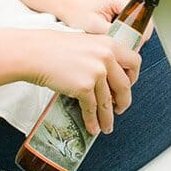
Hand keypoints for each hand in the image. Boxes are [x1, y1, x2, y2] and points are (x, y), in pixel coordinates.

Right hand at [24, 29, 141, 135]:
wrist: (35, 53)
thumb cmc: (53, 48)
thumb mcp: (85, 43)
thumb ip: (100, 55)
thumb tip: (107, 75)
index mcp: (109, 43)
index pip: (134, 62)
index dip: (133, 77)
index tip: (128, 86)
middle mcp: (106, 57)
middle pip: (124, 86)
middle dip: (124, 101)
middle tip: (120, 109)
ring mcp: (96, 72)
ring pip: (108, 101)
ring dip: (107, 117)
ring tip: (106, 126)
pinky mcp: (84, 86)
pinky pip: (92, 108)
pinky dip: (92, 120)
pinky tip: (92, 127)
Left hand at [60, 0, 155, 44]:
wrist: (70, 8)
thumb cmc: (78, 14)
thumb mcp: (94, 26)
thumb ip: (112, 35)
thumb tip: (125, 46)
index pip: (143, 21)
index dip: (137, 37)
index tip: (126, 47)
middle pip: (145, 23)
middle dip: (135, 38)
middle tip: (119, 46)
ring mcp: (129, 1)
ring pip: (141, 26)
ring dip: (131, 36)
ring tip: (115, 40)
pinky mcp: (127, 8)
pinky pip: (135, 25)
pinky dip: (128, 33)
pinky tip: (116, 36)